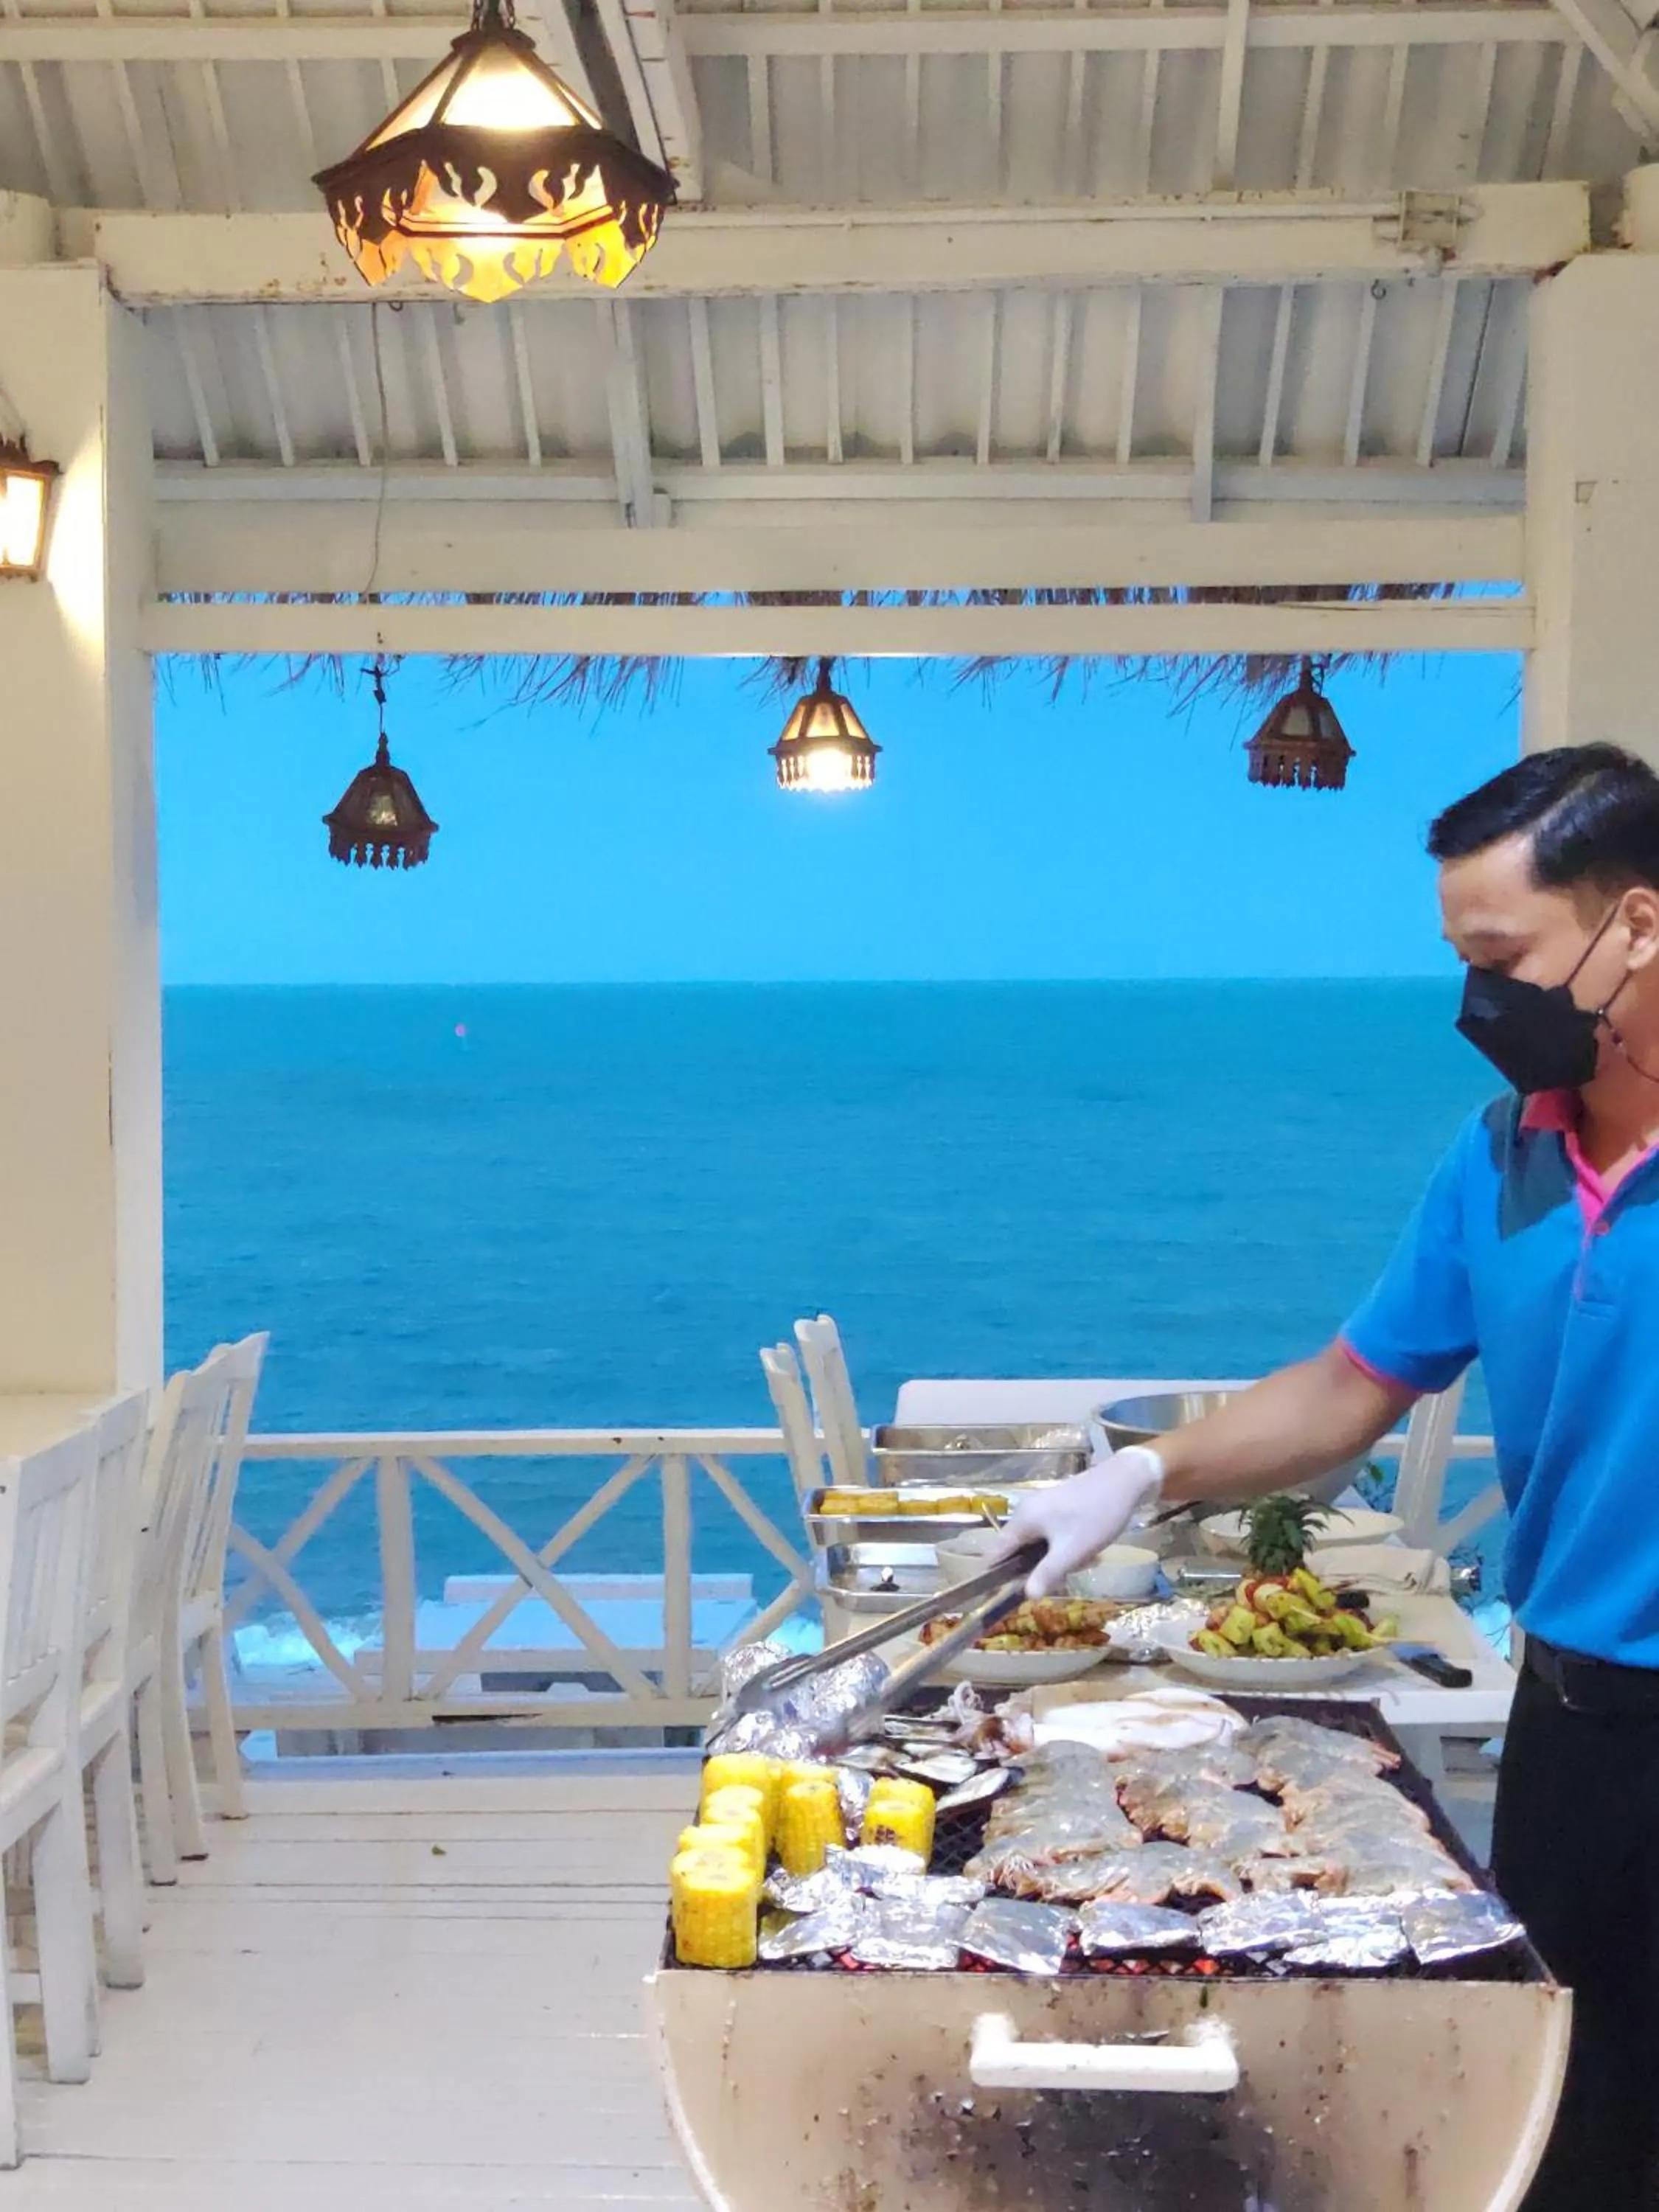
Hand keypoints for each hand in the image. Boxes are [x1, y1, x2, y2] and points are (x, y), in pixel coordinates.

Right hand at [992, 1446, 1164, 1598]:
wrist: (1125, 1480)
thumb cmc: (1096, 1516)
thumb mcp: (1072, 1550)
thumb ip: (1047, 1573)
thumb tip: (1027, 1596)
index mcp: (1022, 1520)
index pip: (995, 1553)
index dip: (996, 1576)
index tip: (1007, 1596)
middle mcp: (1026, 1511)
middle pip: (1019, 1551)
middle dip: (1039, 1567)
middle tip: (1066, 1573)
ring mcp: (1042, 1506)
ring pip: (1039, 1544)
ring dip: (1057, 1557)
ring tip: (1083, 1558)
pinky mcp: (1057, 1506)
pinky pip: (1052, 1534)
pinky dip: (1065, 1545)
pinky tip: (1087, 1547)